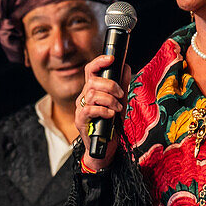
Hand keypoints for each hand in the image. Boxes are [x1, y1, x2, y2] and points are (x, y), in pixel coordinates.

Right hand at [75, 55, 130, 171]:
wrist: (106, 147)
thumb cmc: (111, 124)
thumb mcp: (120, 102)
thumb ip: (122, 85)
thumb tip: (126, 67)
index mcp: (93, 90)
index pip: (91, 70)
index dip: (99, 62)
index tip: (111, 58)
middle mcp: (84, 97)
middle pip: (92, 81)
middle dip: (110, 85)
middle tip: (120, 95)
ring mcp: (81, 108)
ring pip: (92, 94)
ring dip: (109, 100)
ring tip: (117, 108)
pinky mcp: (80, 120)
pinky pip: (90, 109)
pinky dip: (104, 110)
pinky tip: (111, 115)